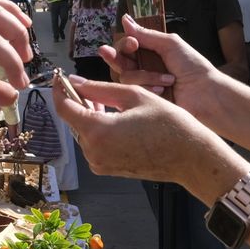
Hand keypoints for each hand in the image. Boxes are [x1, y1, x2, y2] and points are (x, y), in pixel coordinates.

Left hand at [52, 78, 241, 192]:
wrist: (190, 157)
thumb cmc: (169, 125)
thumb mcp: (134, 96)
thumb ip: (99, 89)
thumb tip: (75, 82)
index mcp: (98, 131)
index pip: (64, 108)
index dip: (59, 90)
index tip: (60, 78)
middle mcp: (94, 152)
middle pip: (74, 121)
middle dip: (78, 102)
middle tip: (88, 85)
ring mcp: (100, 164)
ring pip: (84, 133)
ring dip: (89, 116)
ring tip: (104, 101)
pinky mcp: (108, 170)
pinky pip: (95, 145)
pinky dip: (98, 130)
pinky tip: (113, 118)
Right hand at [99, 16, 227, 119]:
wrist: (204, 93)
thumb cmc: (192, 66)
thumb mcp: (170, 44)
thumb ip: (146, 34)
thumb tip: (125, 19)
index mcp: (150, 52)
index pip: (126, 47)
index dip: (125, 44)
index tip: (133, 43)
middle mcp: (143, 68)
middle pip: (118, 62)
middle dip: (116, 57)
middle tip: (113, 52)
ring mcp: (143, 85)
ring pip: (124, 77)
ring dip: (145, 76)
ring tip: (166, 79)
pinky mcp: (144, 99)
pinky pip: (132, 91)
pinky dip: (149, 87)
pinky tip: (163, 89)